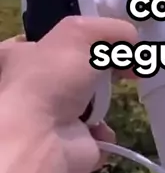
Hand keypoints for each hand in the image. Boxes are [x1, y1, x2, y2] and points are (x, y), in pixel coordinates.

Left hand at [0, 16, 136, 172]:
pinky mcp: (70, 143)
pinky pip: (96, 133)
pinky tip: (100, 128)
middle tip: (124, 66)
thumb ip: (110, 29)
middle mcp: (34, 85)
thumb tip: (134, 41)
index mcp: (23, 55)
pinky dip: (104, 131)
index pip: (52, 39)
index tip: (108, 40)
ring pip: (89, 102)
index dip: (81, 37)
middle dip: (102, 70)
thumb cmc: (53, 78)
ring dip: (104, 101)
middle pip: (77, 71)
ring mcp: (52, 116)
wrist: (43, 137)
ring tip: (111, 98)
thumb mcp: (79, 34)